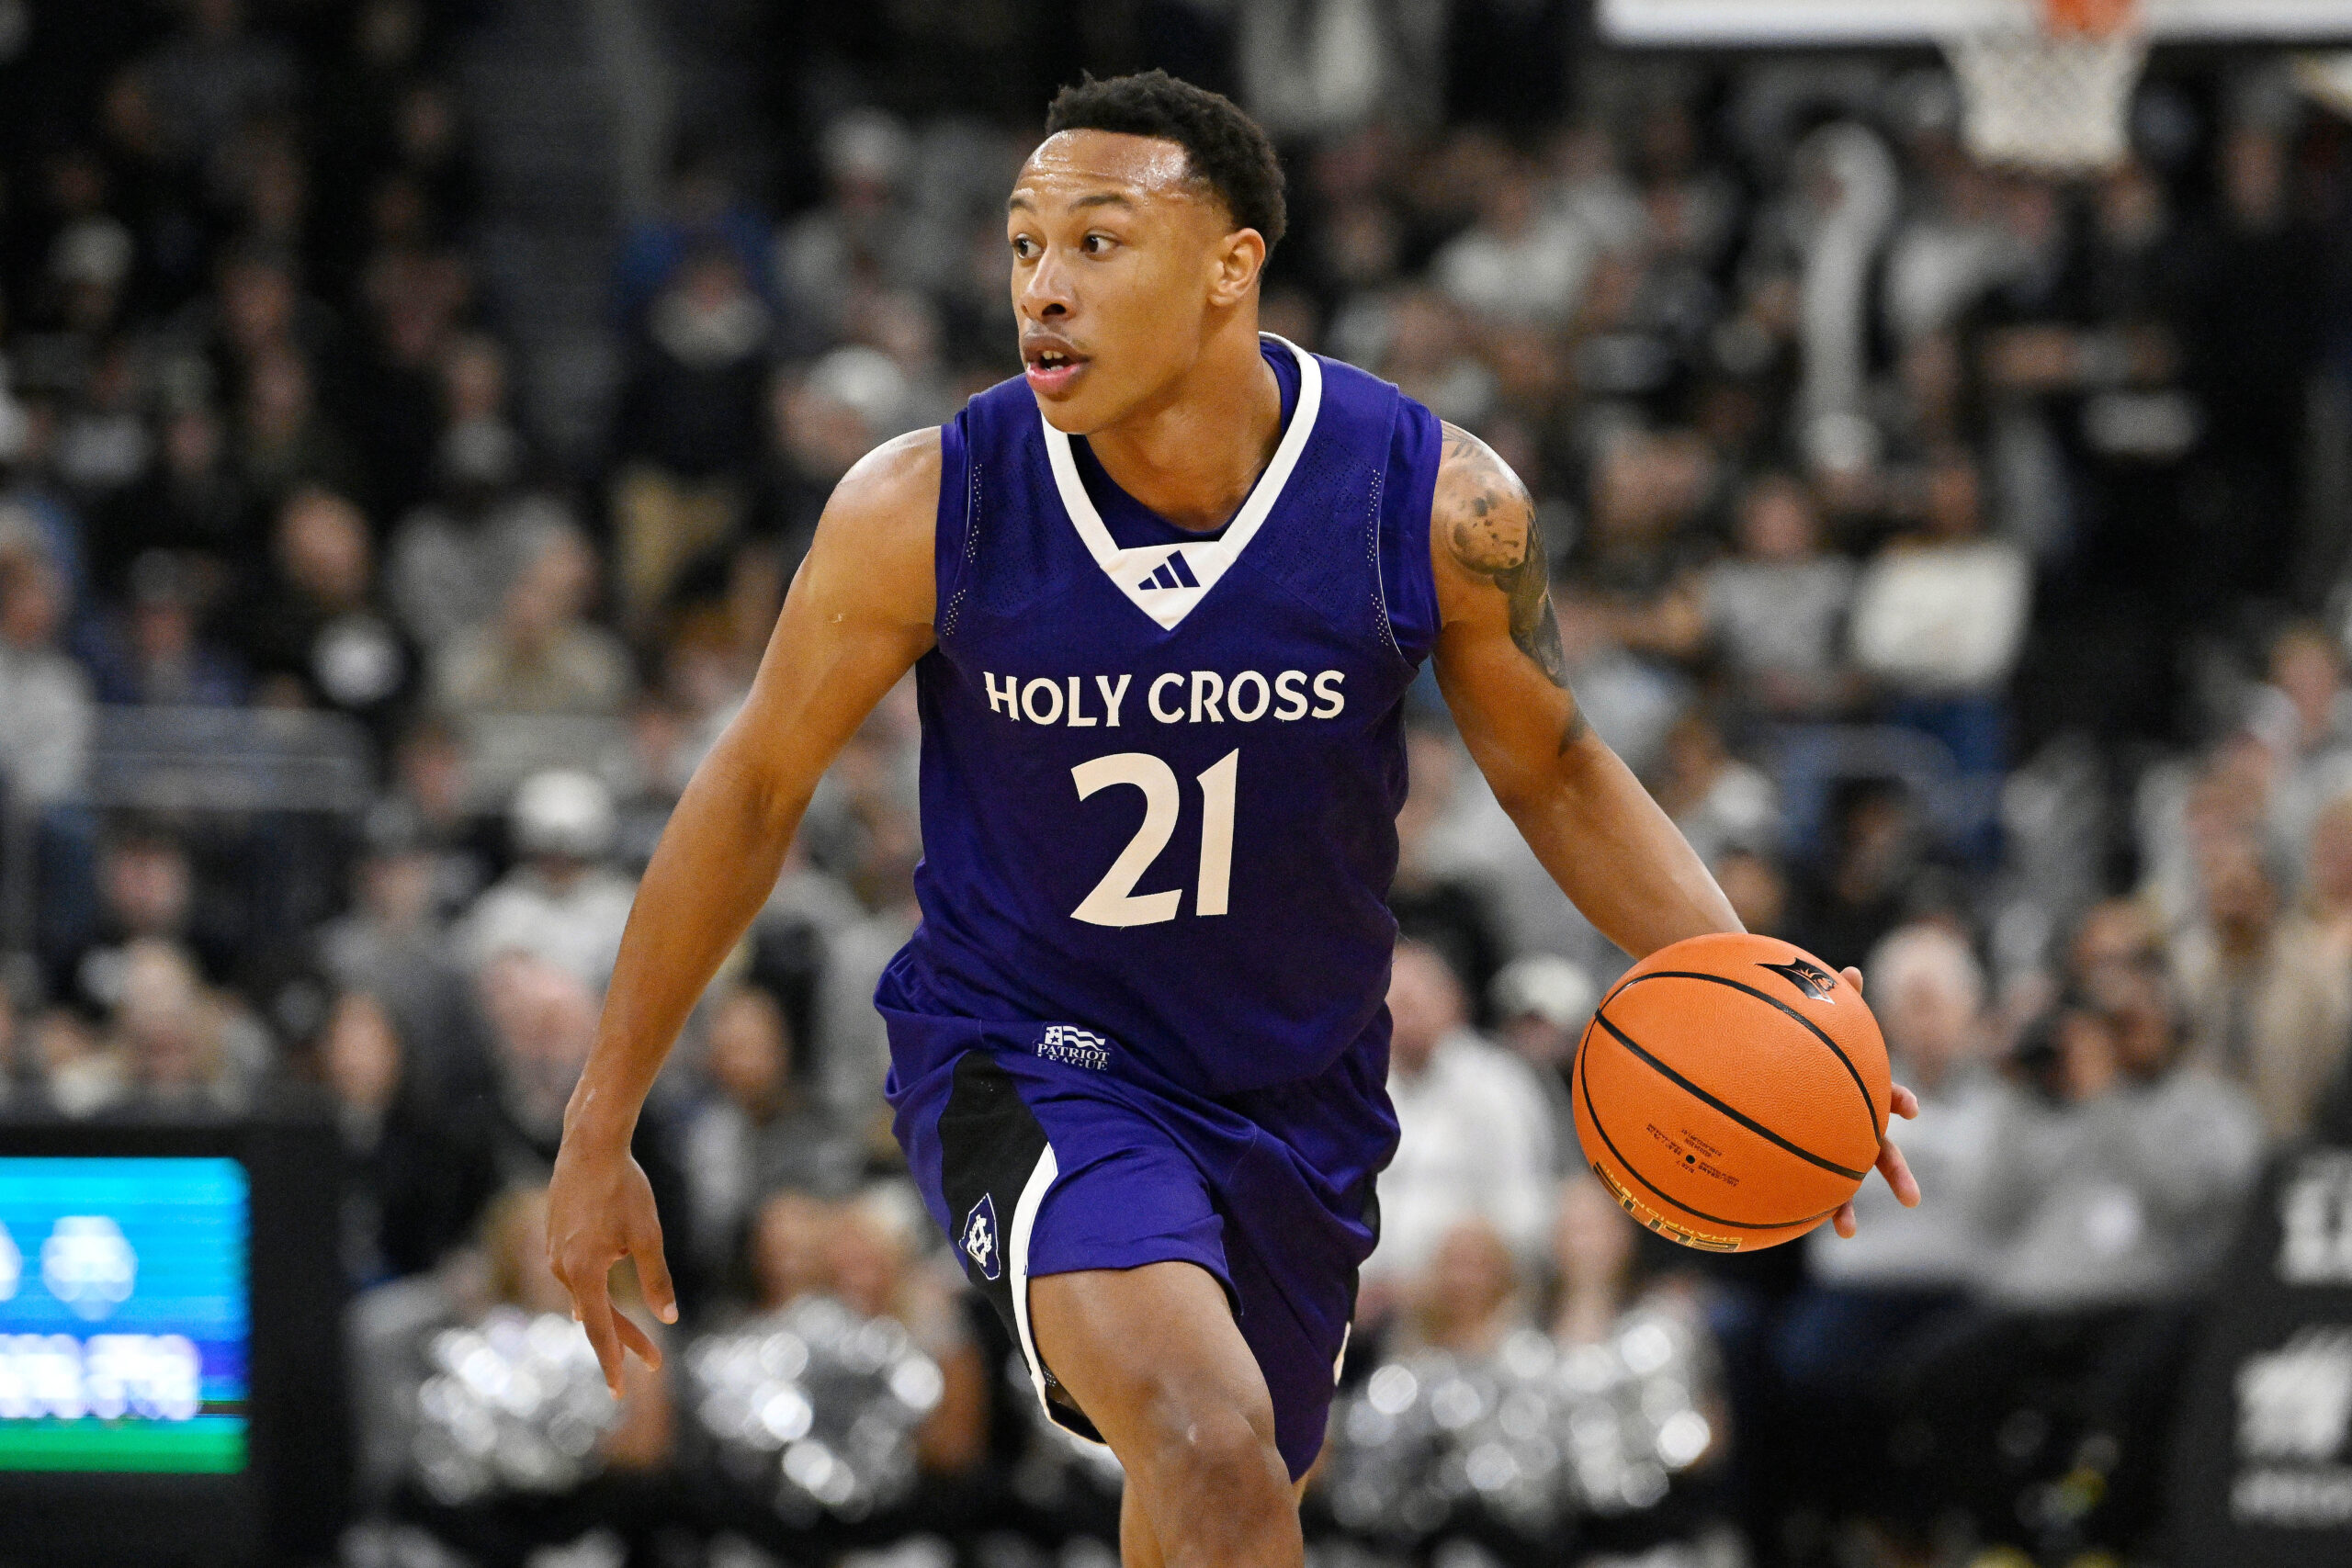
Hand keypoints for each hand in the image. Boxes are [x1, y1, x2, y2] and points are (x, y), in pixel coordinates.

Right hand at [547, 1129, 678, 1397]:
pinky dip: (594, 1291)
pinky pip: (574, 1276)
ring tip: (632, 1337)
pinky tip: (597, 1302)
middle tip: (655, 1363)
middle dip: (625, 1340)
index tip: (621, 1392)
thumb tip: (668, 1316)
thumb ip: (656, 1278)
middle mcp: (562, 1268)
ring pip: (584, 1296)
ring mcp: (554, 1253)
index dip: (614, 1361)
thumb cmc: (624, 1187)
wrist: (589, 1145)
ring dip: (610, 1315)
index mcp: (585, 1272)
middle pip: (596, 1318)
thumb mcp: (648, 1235)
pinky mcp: (554, 1238)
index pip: (602, 1331)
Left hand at [1826, 964, 1921, 1238]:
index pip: (1887, 1094)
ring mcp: (1834, 1145)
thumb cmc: (1799, 1042)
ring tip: (1846, 1231)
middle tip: (1912, 1199)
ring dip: (1848, 1207)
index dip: (1902, 1099)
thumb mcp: (1818, 1021)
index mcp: (1860, 1092)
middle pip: (1880, 1150)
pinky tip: (1799, 1226)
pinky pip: (1811, 1188)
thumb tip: (1851, 970)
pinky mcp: (1809, 1160)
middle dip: (1896, 1174)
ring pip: (1846, 1180)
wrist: (1774, 1064)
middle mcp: (1853, 1123)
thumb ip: (1836, 1000)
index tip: (1911, 1108)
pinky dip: (1812, 1207)